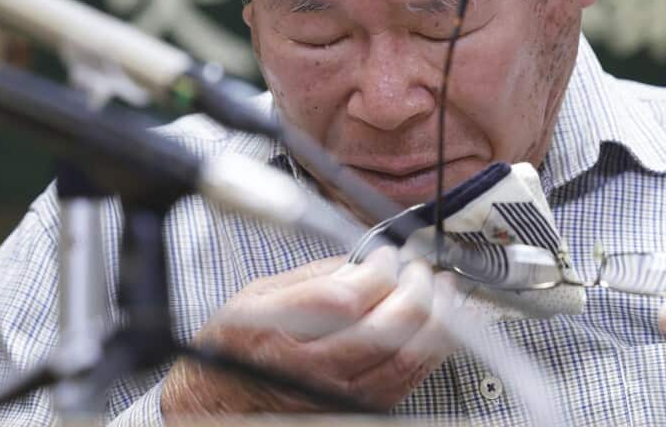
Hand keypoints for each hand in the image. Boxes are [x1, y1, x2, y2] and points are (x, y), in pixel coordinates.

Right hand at [160, 248, 459, 415]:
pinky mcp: (358, 411)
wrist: (221, 405)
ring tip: (444, 292)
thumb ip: (313, 276)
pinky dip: (431, 350)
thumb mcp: (256, 296)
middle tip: (421, 269)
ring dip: (437, 319)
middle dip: (416, 289)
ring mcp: (336, 397)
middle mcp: (307, 370)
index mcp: (274, 331)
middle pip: (385, 330)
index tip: (388, 256)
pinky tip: (439, 327)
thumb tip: (365, 260)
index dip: (378, 272)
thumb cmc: (235, 350)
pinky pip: (408, 382)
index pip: (344, 299)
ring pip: (406, 360)